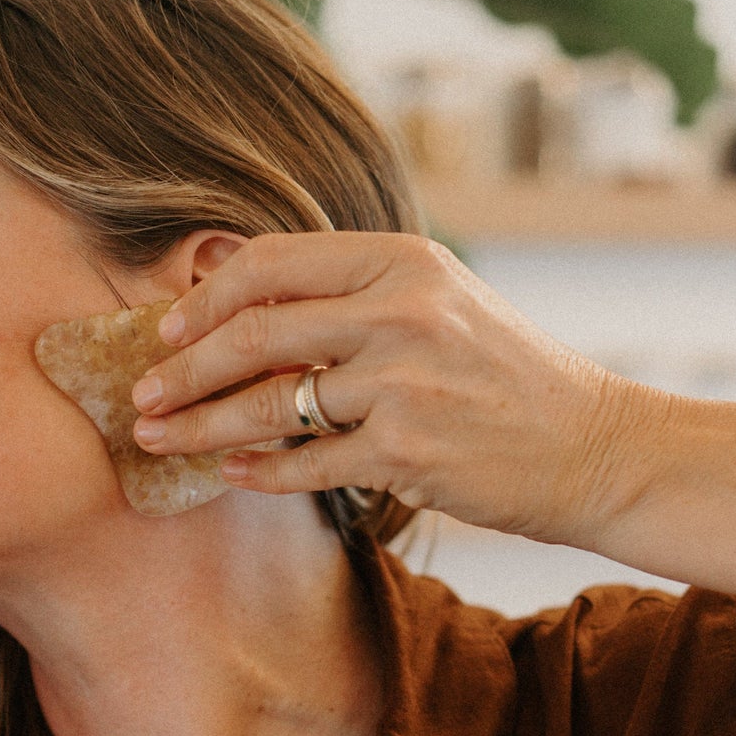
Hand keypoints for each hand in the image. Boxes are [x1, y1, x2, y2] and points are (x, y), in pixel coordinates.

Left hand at [130, 232, 650, 547]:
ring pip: (268, 403)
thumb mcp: (441, 306)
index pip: (273, 264)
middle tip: (139, 396)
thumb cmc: (506, 377)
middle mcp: (402, 311)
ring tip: (158, 440)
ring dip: (200, 427)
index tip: (166, 330)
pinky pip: (304, 463)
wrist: (596, 445)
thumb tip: (243, 301)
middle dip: (182, 369)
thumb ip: (354, 298)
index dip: (206, 299)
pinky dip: (259, 471)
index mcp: (403, 260)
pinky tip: (231, 474)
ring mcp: (404, 382)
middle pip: (255, 333)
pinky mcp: (407, 451)